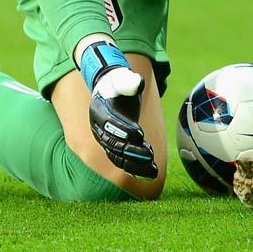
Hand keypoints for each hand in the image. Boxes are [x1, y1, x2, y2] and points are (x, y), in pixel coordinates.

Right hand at [80, 41, 158, 179]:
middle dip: (131, 151)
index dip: (122, 130)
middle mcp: (99, 129)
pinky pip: (123, 162)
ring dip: (136, 165)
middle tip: (150, 155)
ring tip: (153, 169)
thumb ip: (129, 81)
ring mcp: (106, 140)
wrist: (111, 92)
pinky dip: (136, 169)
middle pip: (113, 144)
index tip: (140, 134)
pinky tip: (151, 174)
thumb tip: (138, 82)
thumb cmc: (119, 84)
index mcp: (99, 110)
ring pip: (118, 158)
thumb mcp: (122, 79)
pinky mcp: (114, 148)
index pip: (108, 124)